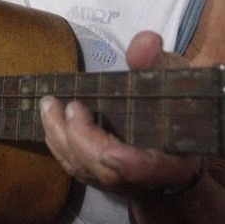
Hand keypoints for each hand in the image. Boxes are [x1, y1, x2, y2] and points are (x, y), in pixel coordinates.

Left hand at [39, 31, 200, 196]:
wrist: (174, 138)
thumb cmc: (176, 106)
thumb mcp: (173, 79)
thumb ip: (156, 63)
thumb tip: (146, 41)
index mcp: (172, 159)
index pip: (150, 170)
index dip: (130, 165)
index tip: (111, 153)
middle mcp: (145, 179)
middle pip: (108, 171)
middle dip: (80, 140)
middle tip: (62, 105)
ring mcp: (121, 182)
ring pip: (86, 171)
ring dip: (62, 139)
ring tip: (48, 106)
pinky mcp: (102, 177)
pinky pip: (77, 167)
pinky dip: (60, 145)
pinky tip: (50, 121)